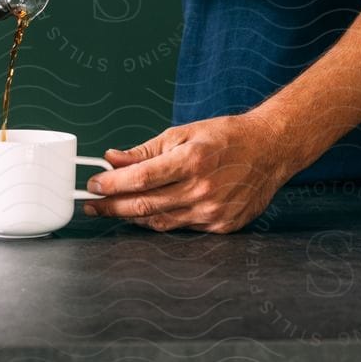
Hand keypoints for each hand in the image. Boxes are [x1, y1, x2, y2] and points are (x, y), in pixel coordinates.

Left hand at [83, 113, 291, 233]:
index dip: (110, 184)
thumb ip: (146, 150)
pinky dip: (159, 221)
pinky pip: (179, 228)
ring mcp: (212, 212)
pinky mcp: (220, 226)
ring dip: (130, 217)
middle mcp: (202, 189)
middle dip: (111, 206)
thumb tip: (112, 159)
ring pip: (158, 222)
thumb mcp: (185, 133)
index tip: (92, 185)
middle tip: (91, 204)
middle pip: (144, 205)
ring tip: (112, 209)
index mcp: (192, 160)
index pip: (140, 178)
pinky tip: (146, 213)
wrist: (269, 150)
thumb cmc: (227, 138)